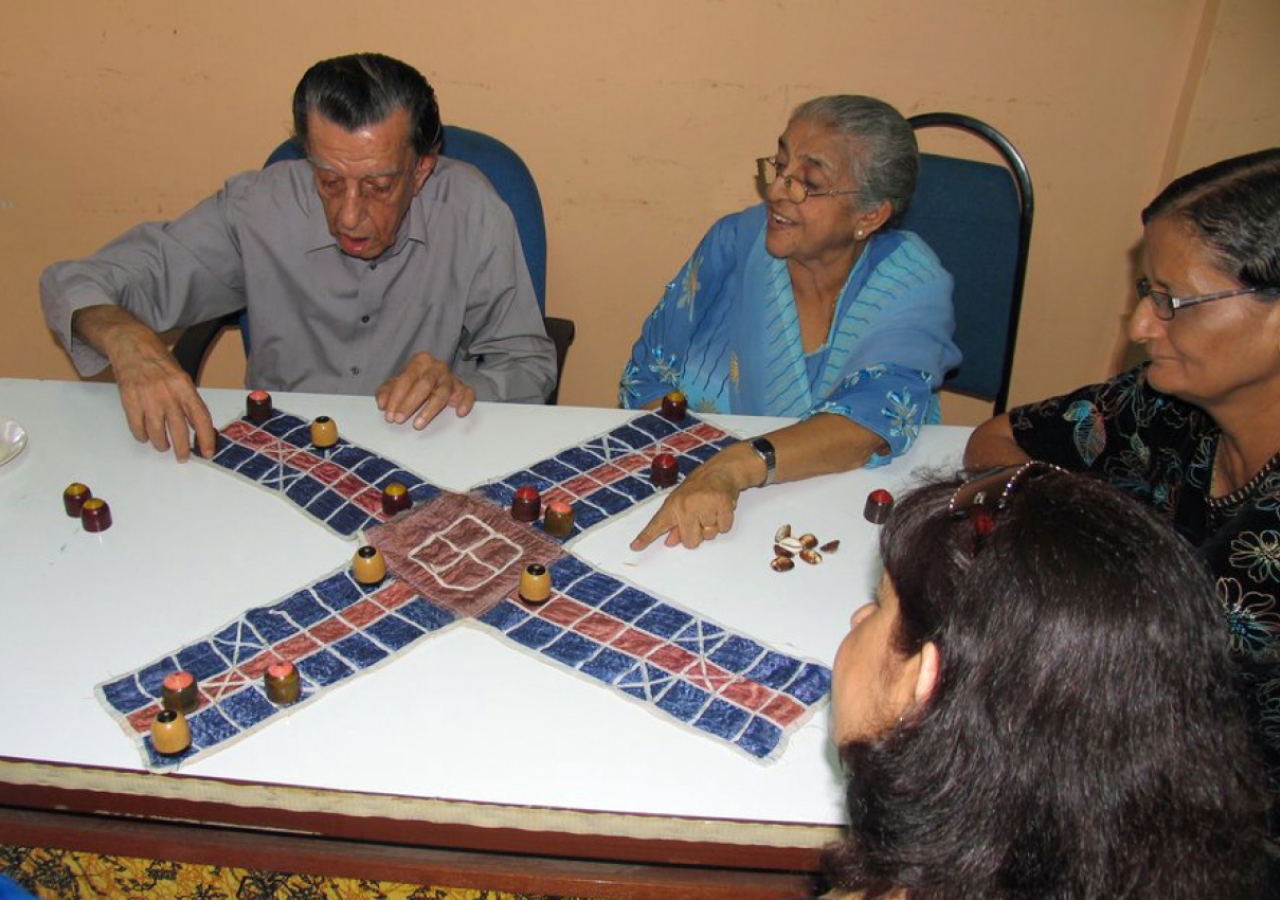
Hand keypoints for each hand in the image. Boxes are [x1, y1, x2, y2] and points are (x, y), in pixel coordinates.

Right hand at [112, 332, 216, 461]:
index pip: (200, 418)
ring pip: (156, 433)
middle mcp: (167, 393)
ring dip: (161, 444)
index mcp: (184, 387)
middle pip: (178, 430)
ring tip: (163, 446)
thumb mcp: (182, 377)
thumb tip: (198, 426)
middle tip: (183, 457)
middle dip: (182, 448)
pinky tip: (145, 436)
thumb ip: (188, 400)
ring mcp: (147, 397)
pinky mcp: (129, 400)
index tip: (208, 451)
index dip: (206, 438)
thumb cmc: (159, 362)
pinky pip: (137, 427)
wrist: (131, 345)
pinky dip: (142, 436)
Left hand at [375, 352, 475, 428]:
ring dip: (430, 409)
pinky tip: (458, 413)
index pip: (406, 378)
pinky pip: (468, 394)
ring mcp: (451, 378)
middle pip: (424, 384)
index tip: (389, 416)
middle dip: (410, 403)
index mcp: (419, 361)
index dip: (396, 398)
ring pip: (443, 392)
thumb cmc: (415, 382)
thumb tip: (382, 404)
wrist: (437, 379)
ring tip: (418, 424)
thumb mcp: (398, 384)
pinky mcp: (463, 388)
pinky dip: (465, 403)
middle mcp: (437, 367)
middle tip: (399, 420)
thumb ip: (386, 392)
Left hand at [630, 461, 742, 550]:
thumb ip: (675, 524)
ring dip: (712, 526)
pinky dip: (724, 522)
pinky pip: (723, 528)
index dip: (646, 537)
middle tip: (700, 517)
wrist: (720, 470)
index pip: (657, 524)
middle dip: (697, 534)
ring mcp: (705, 504)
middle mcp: (686, 505)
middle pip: (691, 542)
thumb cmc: (699, 487)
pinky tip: (721, 508)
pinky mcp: (722, 504)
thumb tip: (670, 542)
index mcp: (673, 505)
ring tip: (711, 509)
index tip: (635, 547)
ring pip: (709, 535)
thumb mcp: (681, 502)